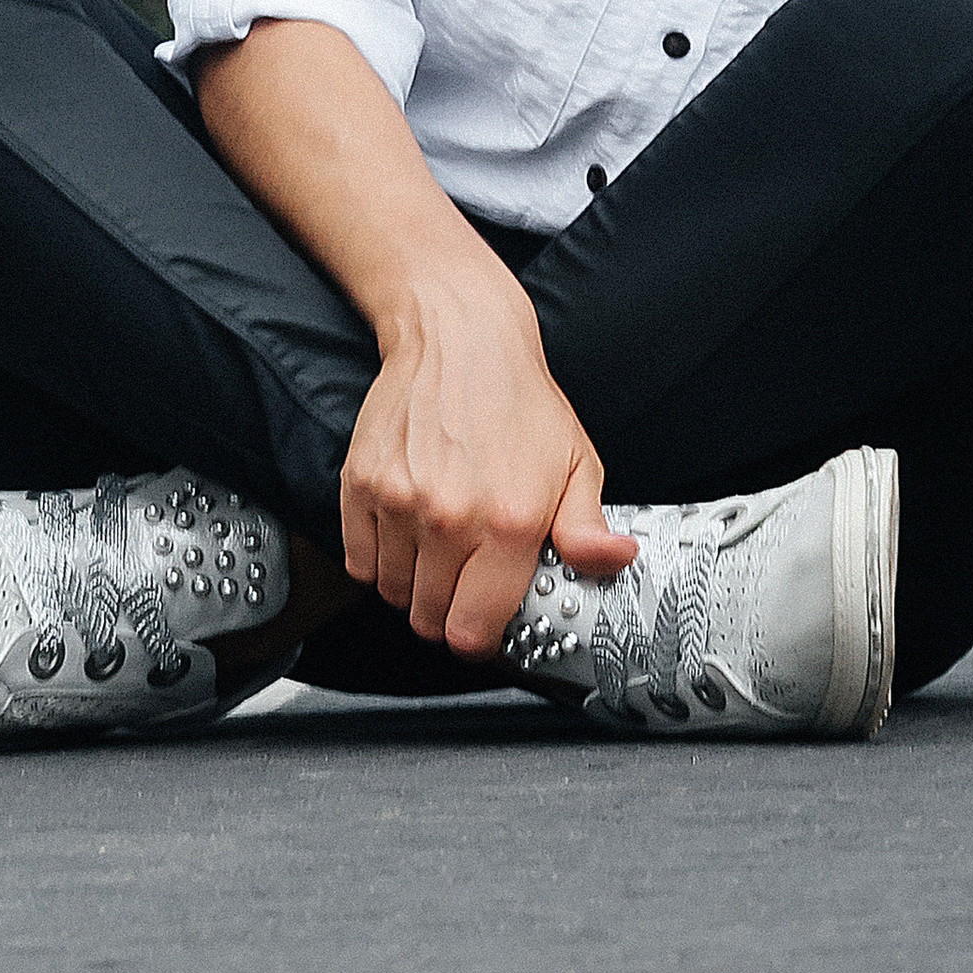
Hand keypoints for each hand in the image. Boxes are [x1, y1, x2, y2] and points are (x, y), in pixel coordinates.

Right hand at [339, 266, 635, 659]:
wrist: (459, 336)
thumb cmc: (519, 400)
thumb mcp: (574, 461)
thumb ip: (588, 526)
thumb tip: (614, 562)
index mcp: (511, 522)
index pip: (473, 631)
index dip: (480, 636)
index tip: (485, 620)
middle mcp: (450, 518)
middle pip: (429, 621)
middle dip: (447, 613)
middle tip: (464, 583)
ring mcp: (399, 502)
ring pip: (392, 593)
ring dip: (413, 586)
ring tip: (438, 550)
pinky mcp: (359, 485)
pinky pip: (358, 560)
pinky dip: (378, 559)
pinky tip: (407, 532)